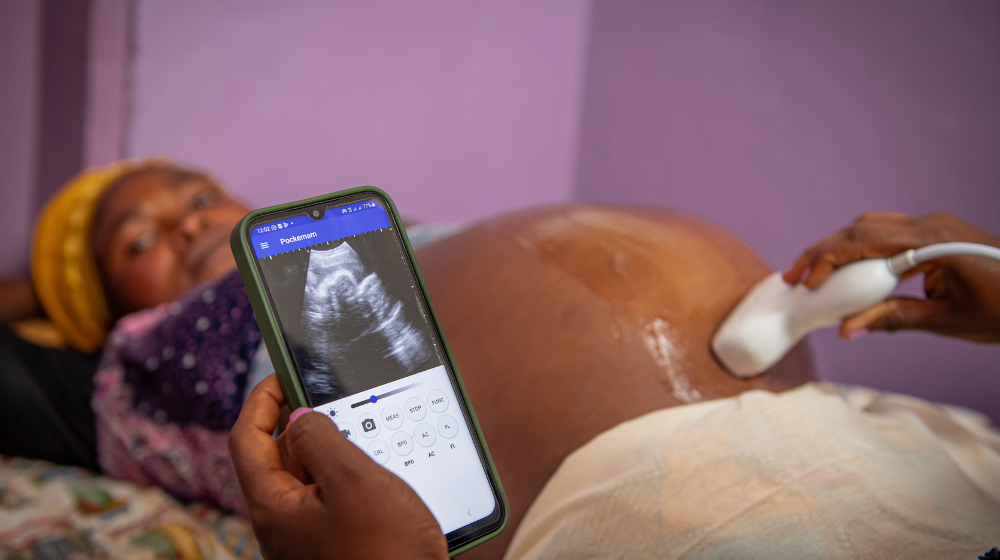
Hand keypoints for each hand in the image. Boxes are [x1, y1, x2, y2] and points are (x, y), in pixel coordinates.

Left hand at [229, 374, 447, 559]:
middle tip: (326, 396)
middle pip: (273, 457)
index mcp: (274, 509)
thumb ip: (319, 439)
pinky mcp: (332, 544)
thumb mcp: (354, 480)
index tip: (282, 375)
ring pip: (304, 477)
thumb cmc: (387, 551)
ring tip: (357, 431)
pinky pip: (327, 497)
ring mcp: (306, 537)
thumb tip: (298, 420)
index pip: (245, 440)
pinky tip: (372, 468)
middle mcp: (282, 525)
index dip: (260, 401)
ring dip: (326, 448)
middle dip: (297, 422)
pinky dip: (343, 474)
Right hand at [782, 212, 999, 342]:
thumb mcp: (947, 320)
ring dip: (838, 247)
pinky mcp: (934, 233)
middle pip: (861, 228)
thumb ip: (893, 319)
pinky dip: (860, 248)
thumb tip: (848, 330)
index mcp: (933, 240)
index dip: (830, 261)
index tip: (807, 284)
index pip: (865, 241)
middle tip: (793, 276)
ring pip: (870, 225)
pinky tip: (846, 268)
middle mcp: (930, 224)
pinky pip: (886, 232)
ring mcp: (933, 225)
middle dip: (823, 251)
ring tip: (811, 271)